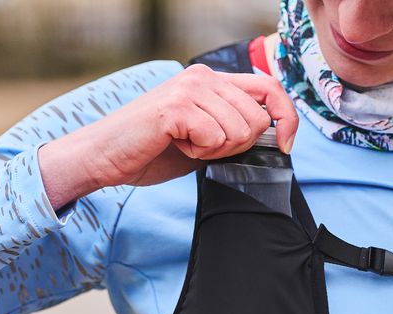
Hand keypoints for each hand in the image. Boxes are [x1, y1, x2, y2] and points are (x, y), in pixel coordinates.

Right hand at [38, 63, 298, 208]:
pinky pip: (215, 137)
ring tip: (185, 144)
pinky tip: (175, 144)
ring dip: (215, 149)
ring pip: (239, 130)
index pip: (270, 88)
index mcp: (212, 80)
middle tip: (204, 148)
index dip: (287, 118)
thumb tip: (276, 136)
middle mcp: (202, 76)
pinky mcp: (176, 107)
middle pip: (257, 118)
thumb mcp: (205, 138)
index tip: (286, 145)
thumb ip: (234, 130)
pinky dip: (198, 151)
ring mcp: (189, 88)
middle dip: (238, 146)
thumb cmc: (151, 150)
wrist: (105, 157)